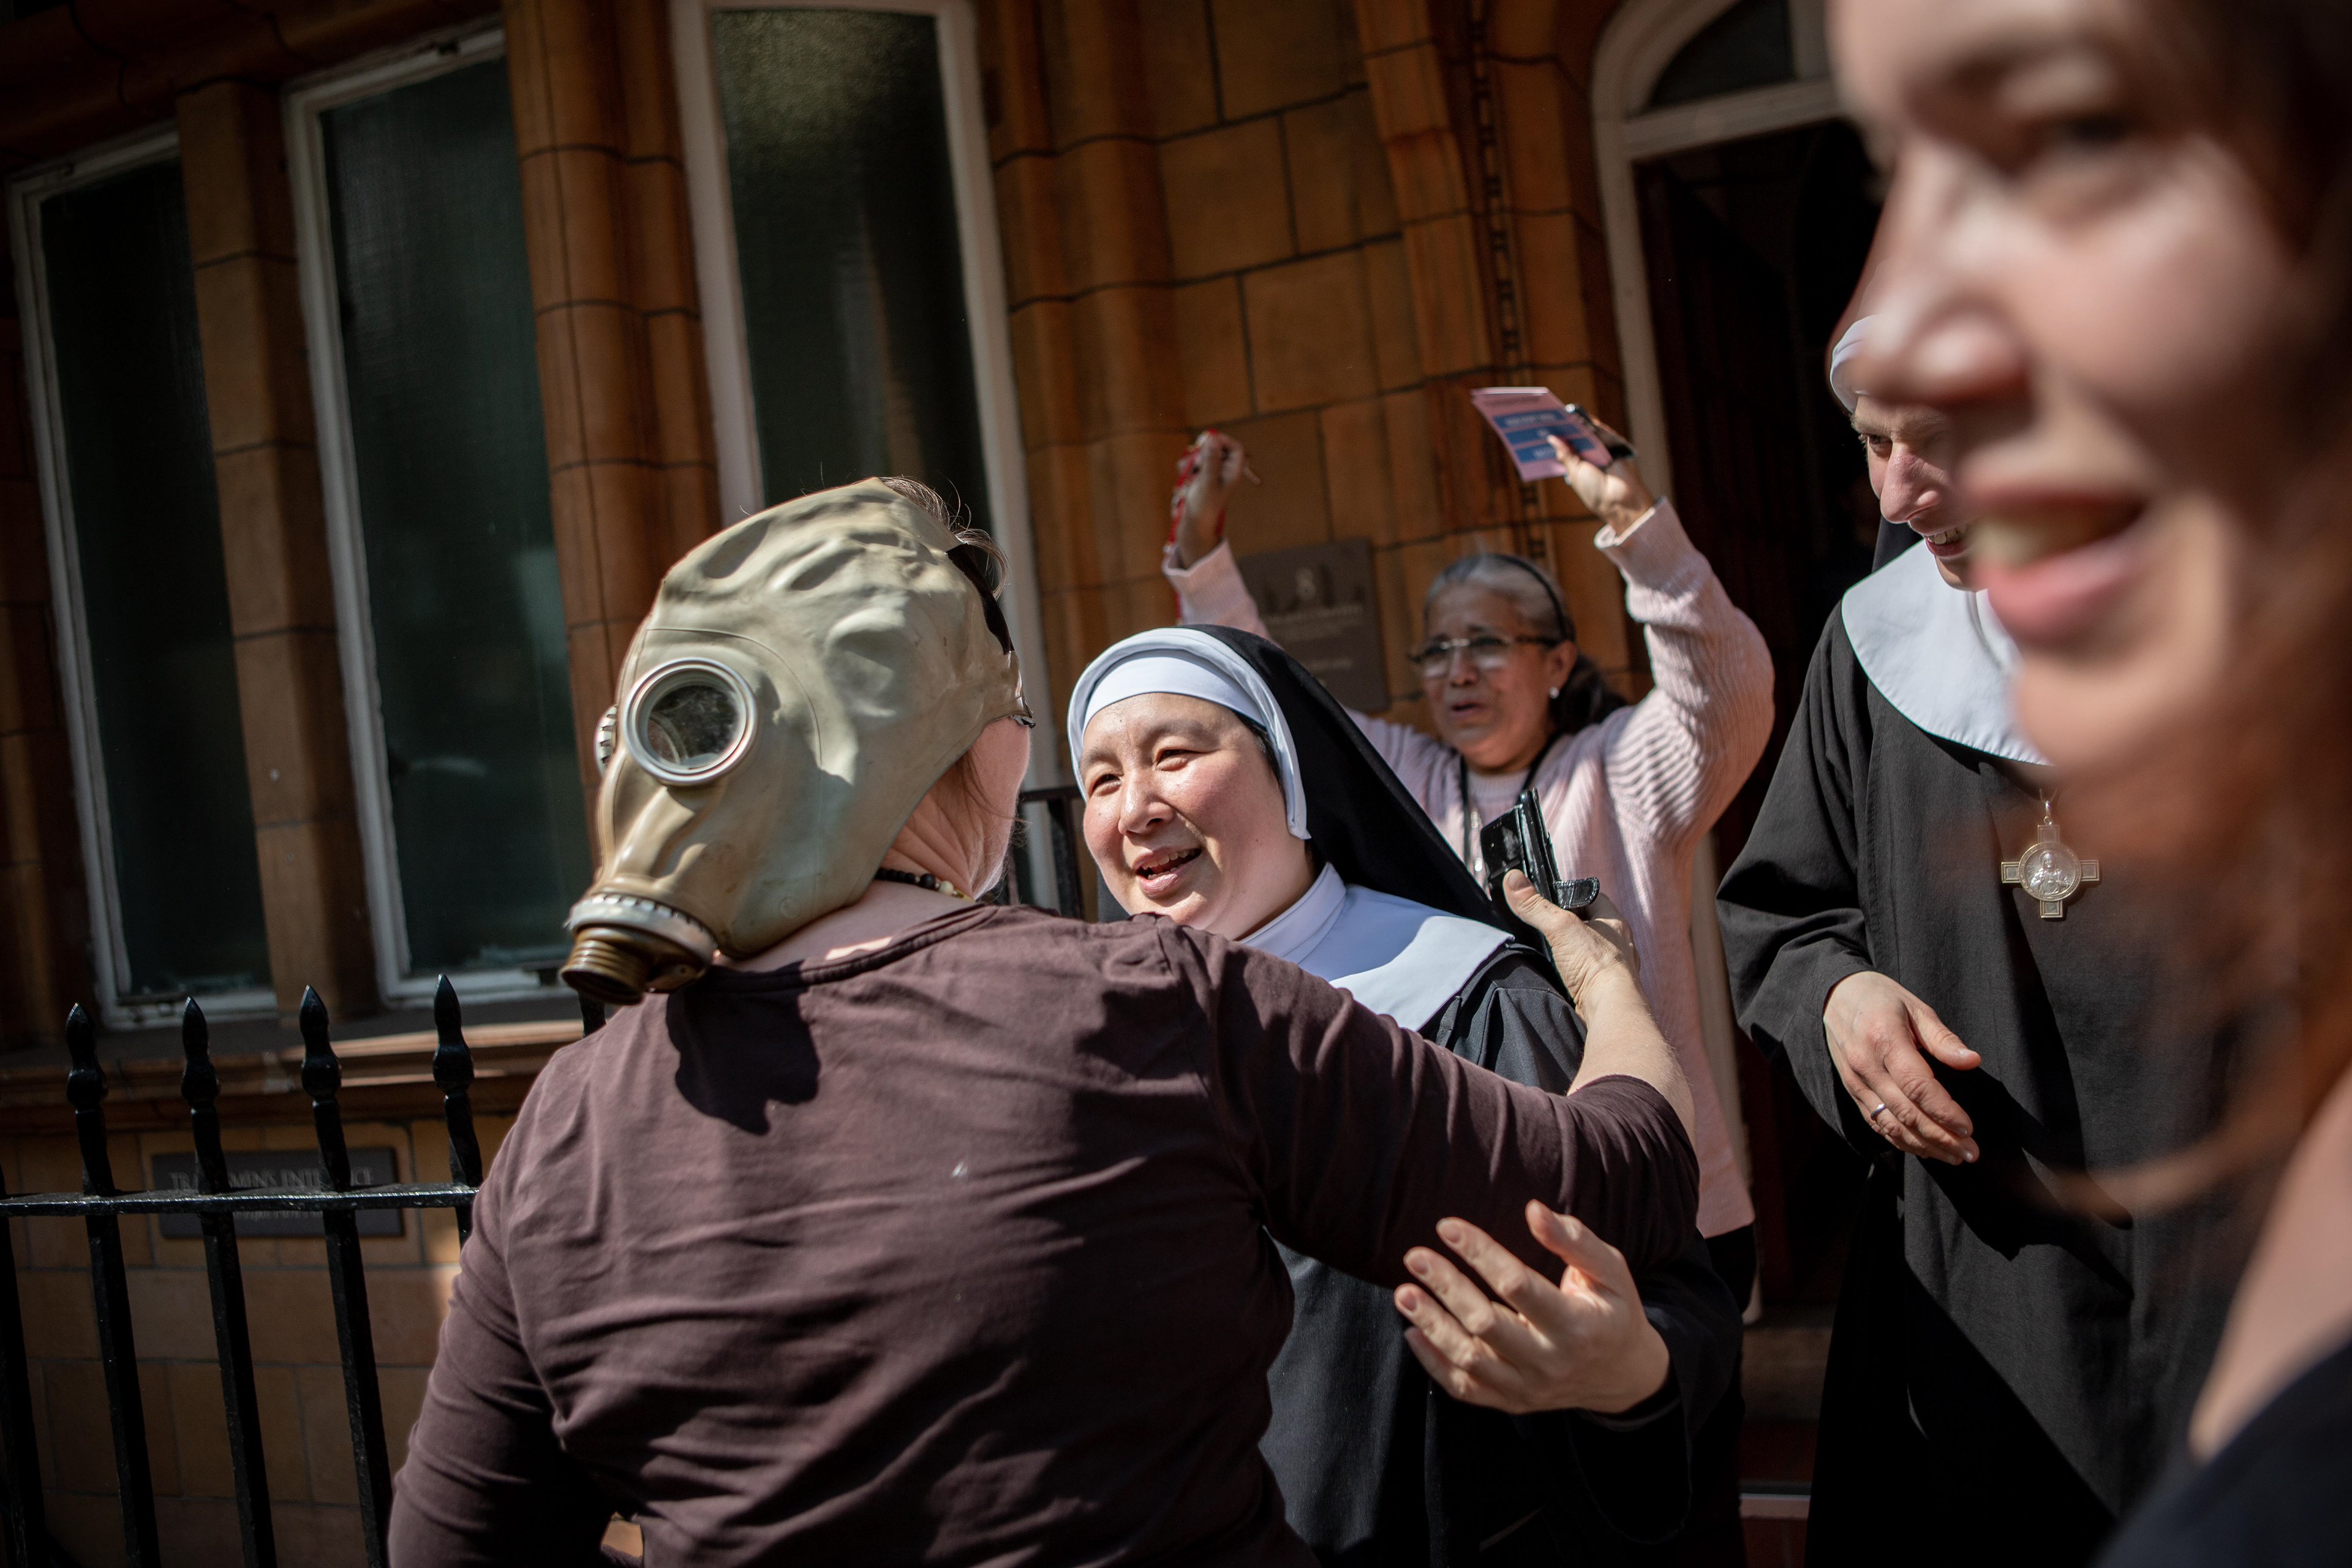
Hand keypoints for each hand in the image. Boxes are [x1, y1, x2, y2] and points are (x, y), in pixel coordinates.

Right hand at [1171, 430, 1250, 565]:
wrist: (1193, 524)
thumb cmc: (1204, 505)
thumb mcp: (1207, 480)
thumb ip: (1211, 459)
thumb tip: (1212, 437)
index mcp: (1233, 472)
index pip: (1235, 447)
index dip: (1224, 440)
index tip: (1210, 440)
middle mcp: (1223, 471)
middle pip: (1216, 448)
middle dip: (1203, 452)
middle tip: (1196, 461)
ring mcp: (1210, 474)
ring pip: (1201, 455)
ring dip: (1192, 460)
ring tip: (1189, 474)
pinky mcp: (1198, 478)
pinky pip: (1191, 463)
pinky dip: (1186, 468)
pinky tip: (1185, 478)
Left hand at [1393, 1201, 1671, 1414]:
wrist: (1623, 1376)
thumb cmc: (1613, 1310)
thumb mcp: (1610, 1270)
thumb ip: (1574, 1240)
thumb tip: (1533, 1210)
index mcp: (1578, 1325)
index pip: (1518, 1286)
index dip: (1481, 1253)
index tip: (1448, 1227)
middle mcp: (1551, 1362)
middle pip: (1486, 1324)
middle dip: (1447, 1288)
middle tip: (1415, 1256)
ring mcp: (1529, 1388)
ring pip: (1470, 1361)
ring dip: (1432, 1325)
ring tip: (1403, 1293)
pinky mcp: (1512, 1402)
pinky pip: (1465, 1390)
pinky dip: (1434, 1364)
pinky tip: (1412, 1332)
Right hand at [1504, 871, 1640, 997]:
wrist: (1609, 1009)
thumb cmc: (1596, 966)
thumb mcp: (1559, 926)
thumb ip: (1535, 905)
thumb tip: (1513, 879)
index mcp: (1615, 923)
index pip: (1595, 898)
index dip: (1574, 896)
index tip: (1556, 900)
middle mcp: (1619, 945)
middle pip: (1592, 926)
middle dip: (1573, 926)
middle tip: (1552, 927)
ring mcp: (1615, 969)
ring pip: (1592, 952)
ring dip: (1576, 952)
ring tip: (1556, 952)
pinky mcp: (1606, 989)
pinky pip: (1590, 975)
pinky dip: (1577, 975)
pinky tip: (1564, 977)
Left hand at [1546, 418, 1654, 533]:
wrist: (1617, 498)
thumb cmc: (1593, 490)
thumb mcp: (1574, 471)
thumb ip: (1565, 453)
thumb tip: (1552, 438)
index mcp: (1579, 466)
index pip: (1567, 449)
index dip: (1558, 439)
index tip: (1545, 428)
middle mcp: (1590, 457)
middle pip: (1577, 439)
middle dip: (1567, 429)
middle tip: (1552, 417)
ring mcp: (1602, 451)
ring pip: (1590, 434)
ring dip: (1579, 424)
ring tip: (1564, 414)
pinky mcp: (1615, 445)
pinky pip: (1604, 432)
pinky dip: (1594, 425)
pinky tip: (1584, 417)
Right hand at [1823, 970, 1981, 1163]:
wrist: (1833, 997)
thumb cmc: (1881, 999)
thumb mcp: (1915, 1008)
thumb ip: (1943, 1039)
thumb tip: (1972, 1062)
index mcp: (1885, 1040)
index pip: (1917, 1086)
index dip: (1944, 1111)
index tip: (1968, 1128)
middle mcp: (1866, 1066)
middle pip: (1906, 1112)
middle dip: (1941, 1137)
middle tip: (1971, 1153)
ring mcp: (1856, 1082)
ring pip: (1891, 1125)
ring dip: (1924, 1146)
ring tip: (1954, 1156)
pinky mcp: (1852, 1092)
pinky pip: (1876, 1123)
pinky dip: (1901, 1141)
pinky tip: (1925, 1149)